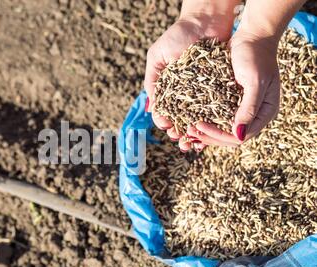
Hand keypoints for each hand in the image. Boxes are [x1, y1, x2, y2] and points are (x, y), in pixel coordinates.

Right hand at [144, 13, 233, 151]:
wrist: (206, 19)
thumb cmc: (178, 35)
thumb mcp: (158, 57)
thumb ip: (152, 81)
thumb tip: (150, 108)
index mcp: (168, 87)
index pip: (164, 111)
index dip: (166, 123)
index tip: (170, 130)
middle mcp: (184, 92)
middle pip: (181, 119)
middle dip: (182, 132)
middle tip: (183, 143)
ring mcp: (202, 91)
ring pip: (198, 117)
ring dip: (197, 132)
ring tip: (197, 142)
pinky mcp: (219, 87)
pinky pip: (215, 108)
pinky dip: (213, 121)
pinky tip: (213, 130)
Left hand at [187, 30, 280, 146]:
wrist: (252, 36)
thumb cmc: (256, 56)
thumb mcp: (254, 81)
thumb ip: (249, 107)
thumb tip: (239, 135)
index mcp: (265, 113)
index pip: (239, 137)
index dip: (218, 136)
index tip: (199, 127)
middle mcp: (254, 115)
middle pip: (229, 137)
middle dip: (208, 137)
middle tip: (188, 132)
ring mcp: (242, 108)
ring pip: (221, 129)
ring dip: (204, 132)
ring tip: (186, 129)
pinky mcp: (230, 101)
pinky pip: (216, 116)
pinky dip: (204, 120)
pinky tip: (189, 119)